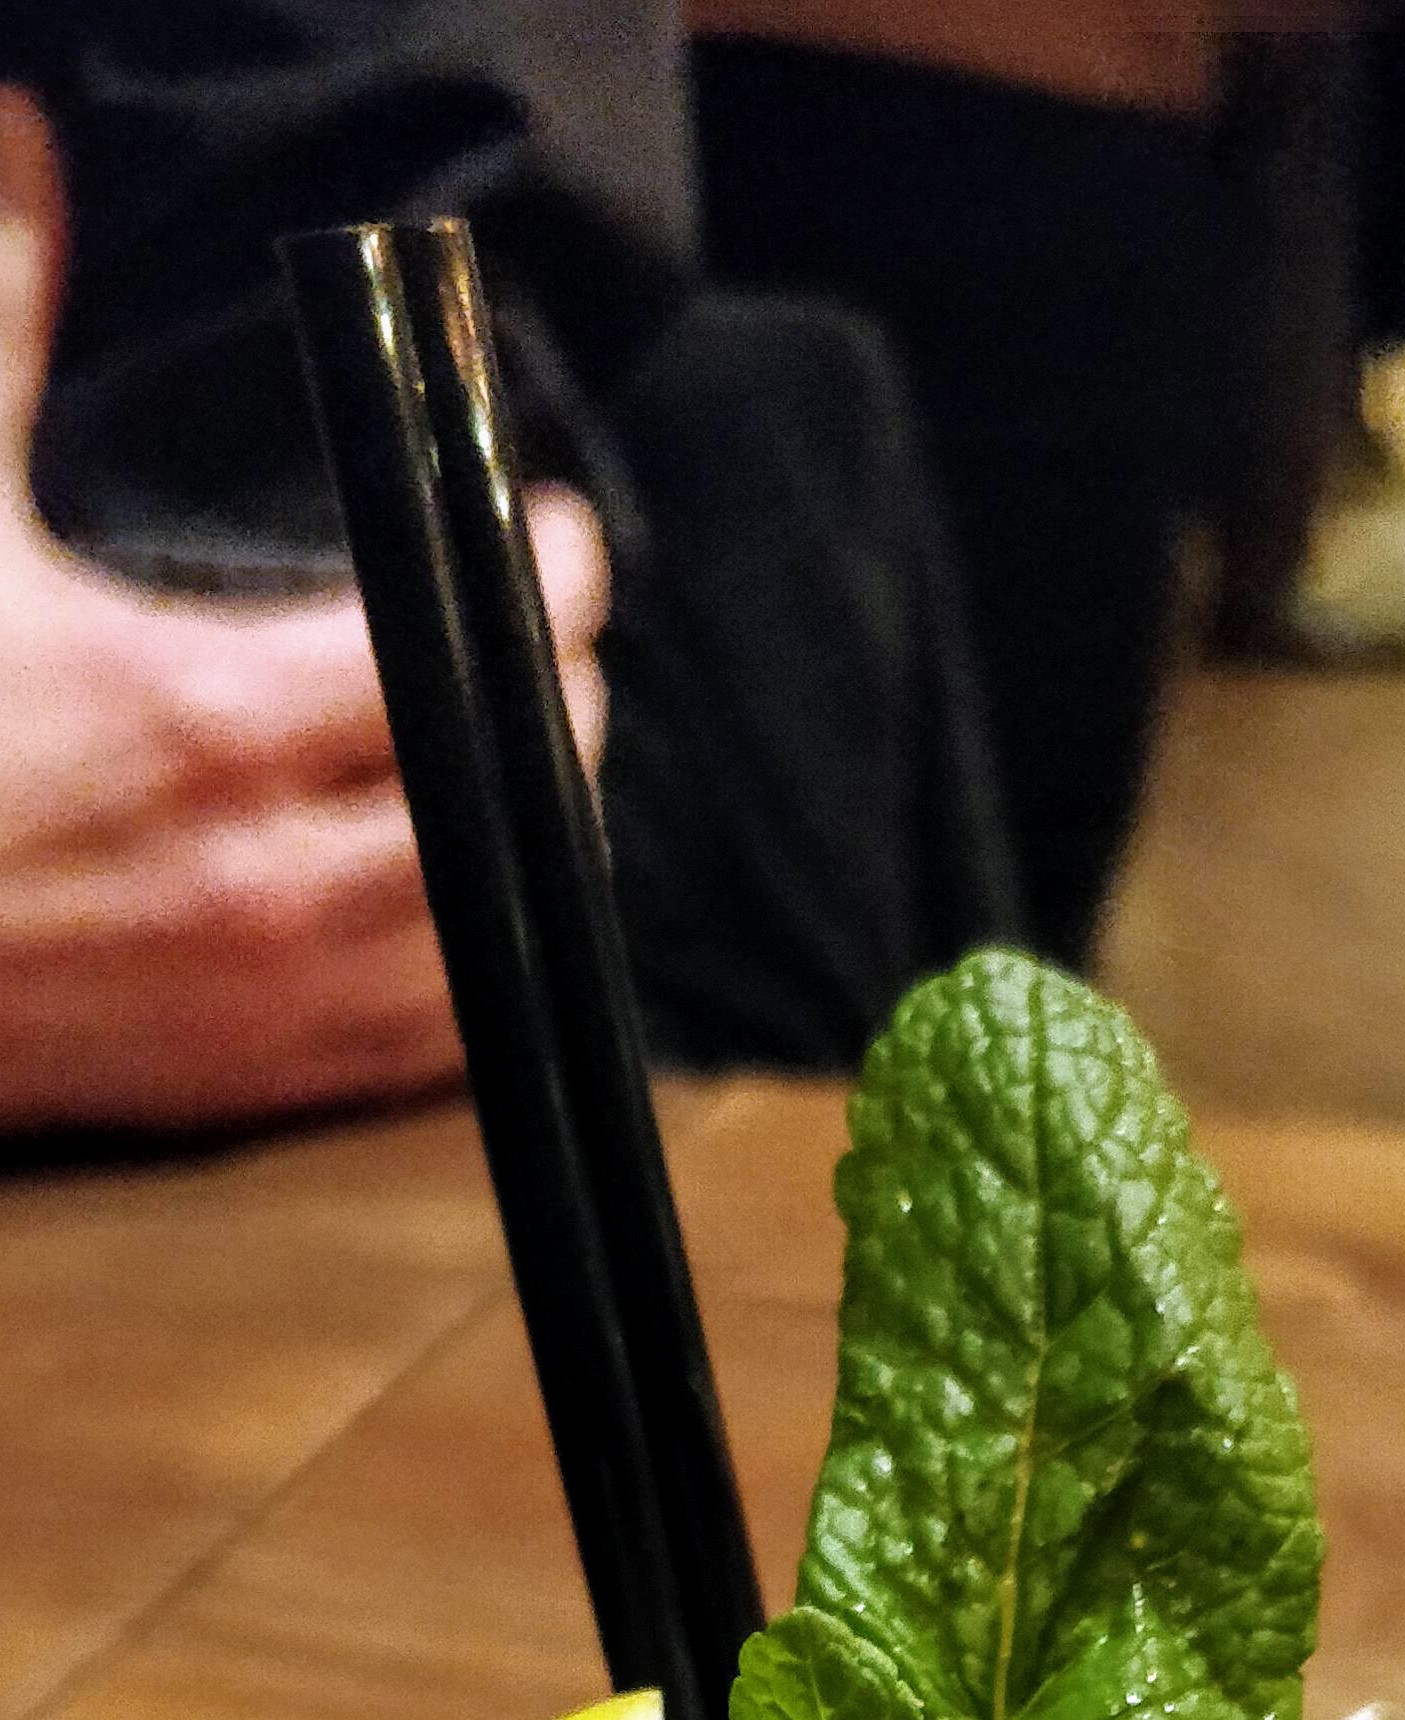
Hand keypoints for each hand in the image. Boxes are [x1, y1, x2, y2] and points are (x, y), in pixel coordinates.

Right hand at [0, 88, 608, 1130]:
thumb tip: (24, 148)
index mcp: (213, 723)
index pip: (463, 643)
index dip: (539, 573)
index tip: (547, 529)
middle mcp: (274, 877)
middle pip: (516, 789)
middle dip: (552, 699)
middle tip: (541, 639)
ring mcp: (272, 998)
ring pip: (500, 928)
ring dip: (534, 842)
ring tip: (520, 770)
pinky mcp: (247, 1086)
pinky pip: (431, 1052)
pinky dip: (478, 980)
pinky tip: (469, 922)